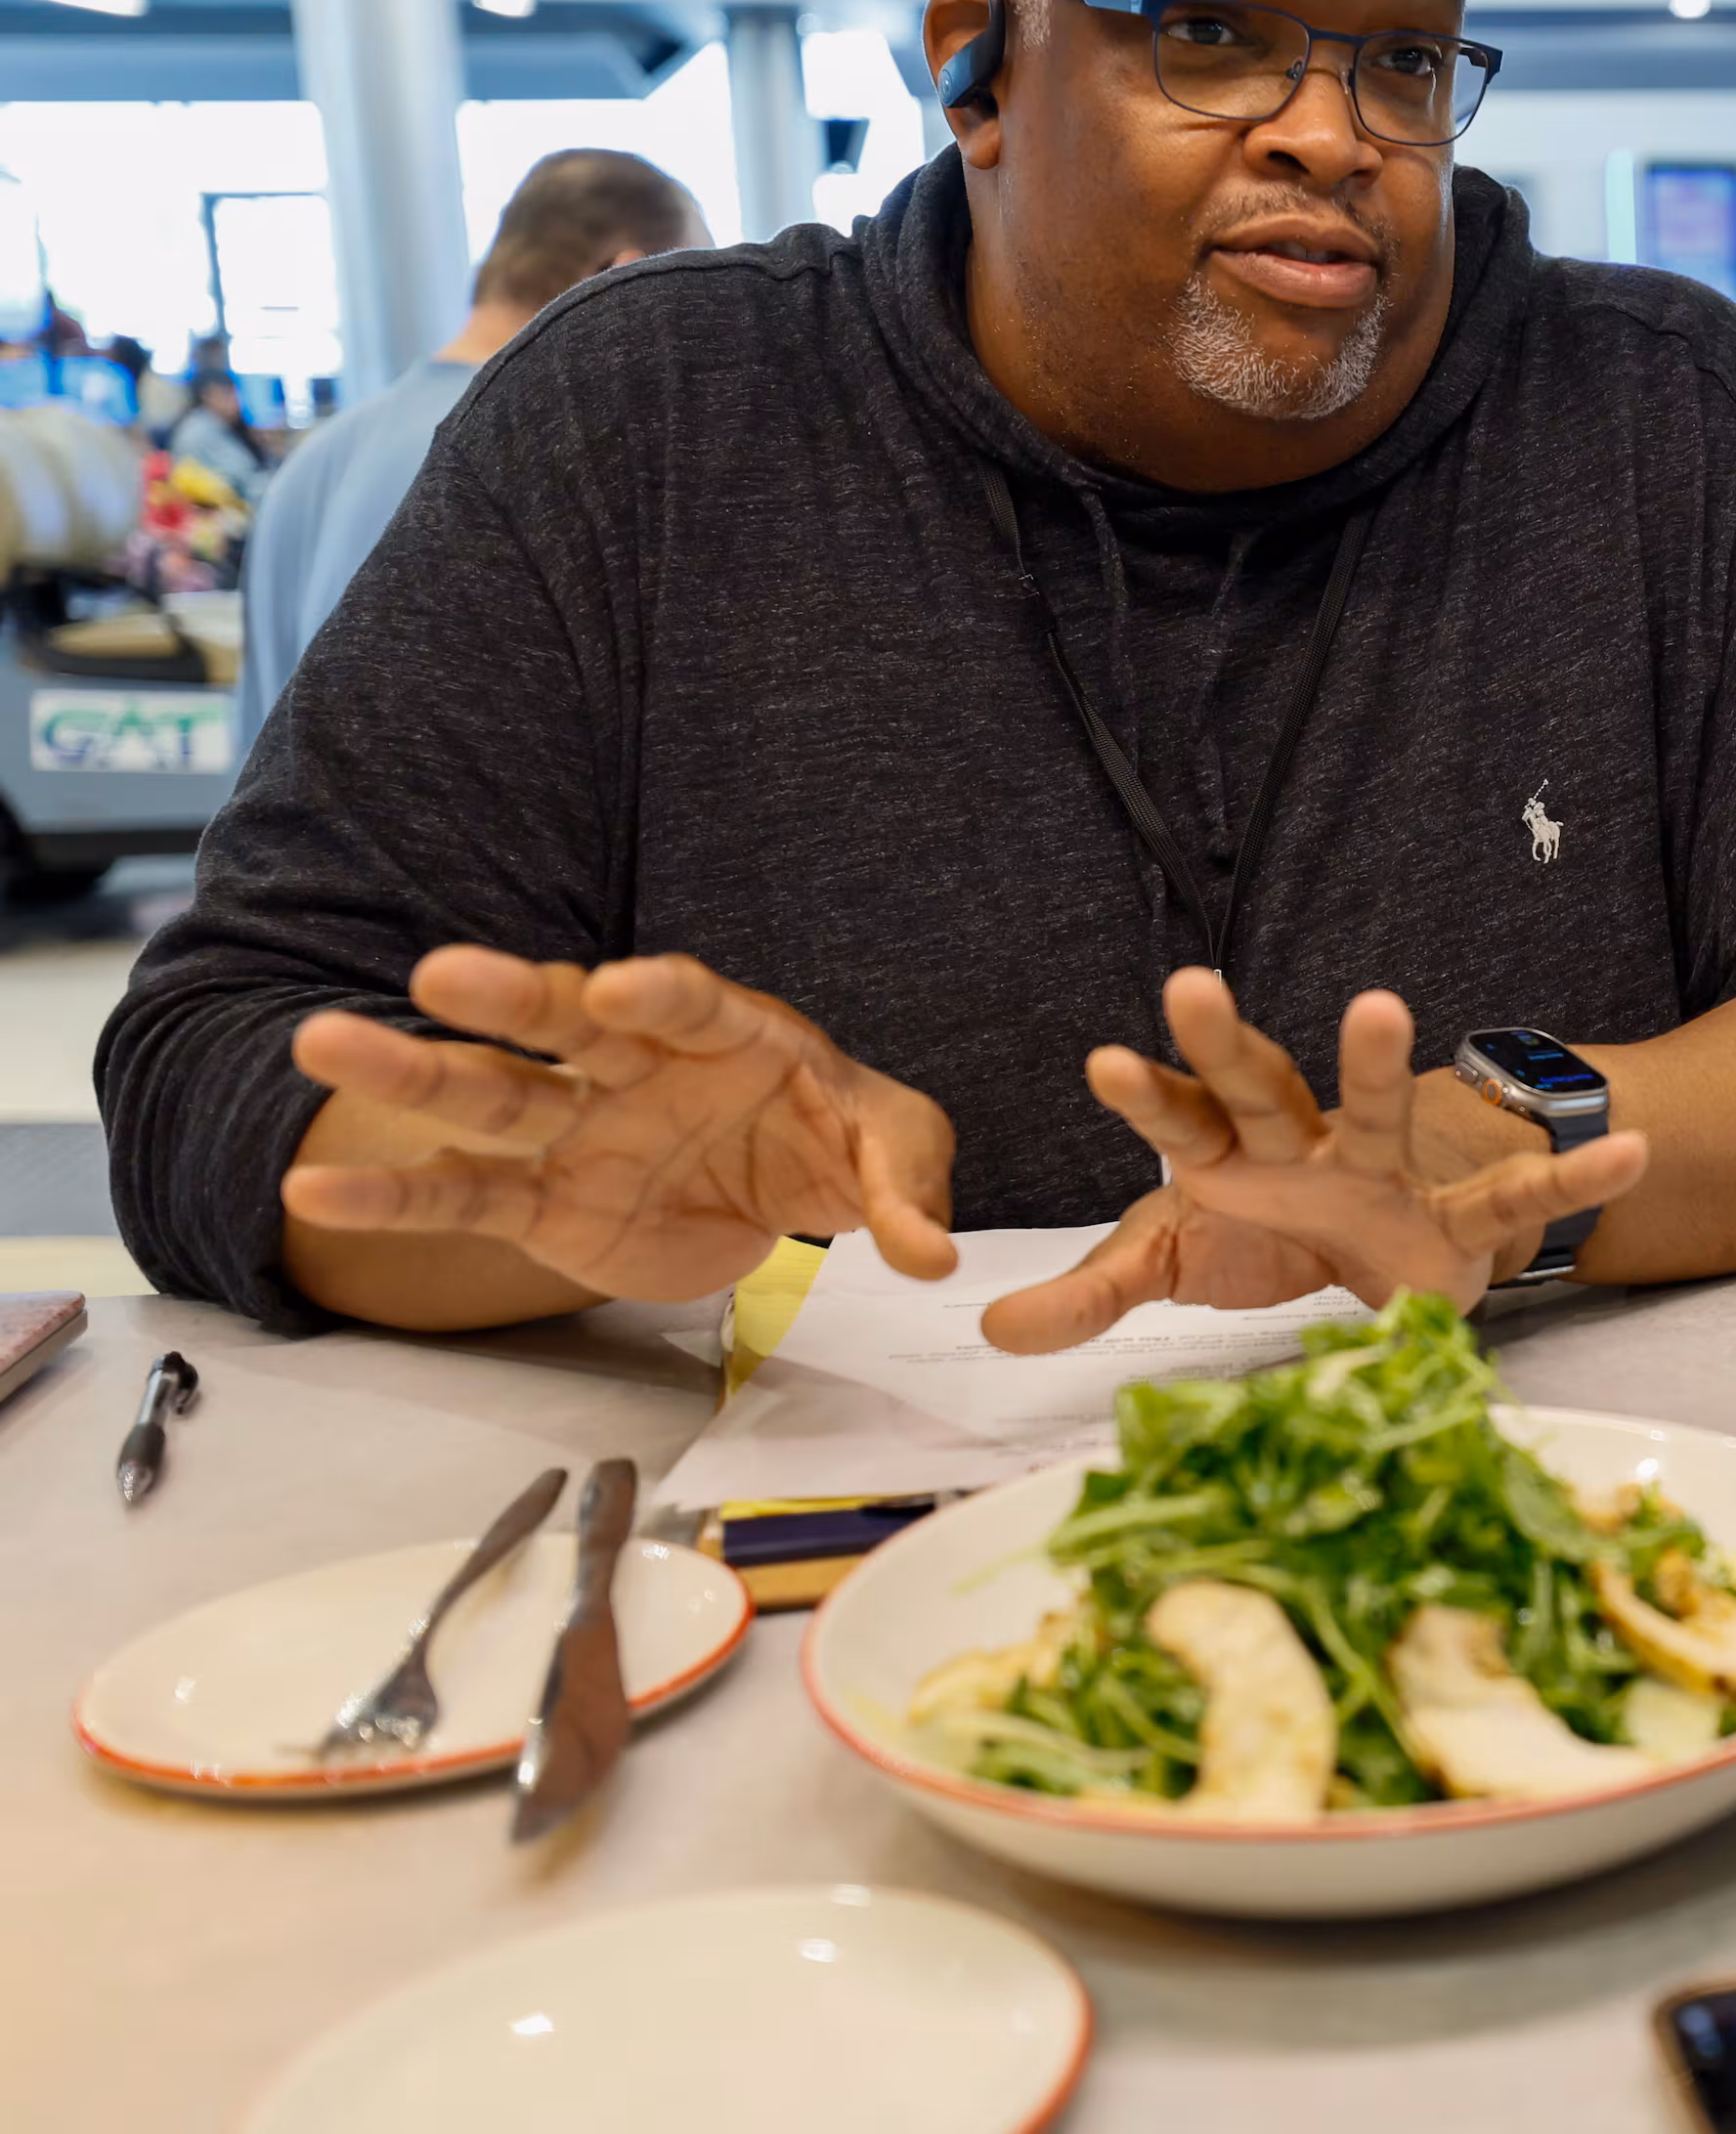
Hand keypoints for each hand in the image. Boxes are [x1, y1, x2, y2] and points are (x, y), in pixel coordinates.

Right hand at [285, 947, 956, 1303]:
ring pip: (490, 1094)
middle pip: (564, 1024)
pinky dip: (394, 1197)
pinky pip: (464, 1195)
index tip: (617, 987)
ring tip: (323, 1043)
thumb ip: (908, 1187)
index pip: (693, 1003)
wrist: (776, 1191)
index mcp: (728, 1034)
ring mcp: (579, 1130)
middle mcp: (635, 1067)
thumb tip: (931, 1256)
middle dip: (509, 998)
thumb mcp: (895, 1149)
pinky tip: (310, 1195)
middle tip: (442, 974)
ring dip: (413, 1071)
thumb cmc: (831, 1140)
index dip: (658, 993)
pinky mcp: (544, 1201)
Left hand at [980, 975, 1647, 1353]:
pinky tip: (1628, 1150)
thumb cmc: (1267, 1234)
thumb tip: (991, 1328)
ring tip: (1377, 1003)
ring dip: (1375, 1060)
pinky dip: (1570, 1174)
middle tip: (1188, 984)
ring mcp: (1382, 1173)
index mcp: (1228, 1159)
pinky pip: (1511, 1200)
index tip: (1103, 1059)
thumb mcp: (1174, 1264)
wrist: (1375, 1255)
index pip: (1178, 1119)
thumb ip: (1093, 1291)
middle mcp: (1304, 1147)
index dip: (1146, 1093)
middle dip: (1226, 1041)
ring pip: (1376, 1111)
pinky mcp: (1450, 1221)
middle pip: (1259, 1088)